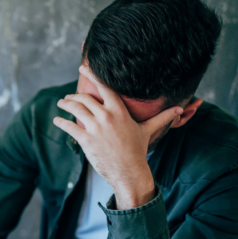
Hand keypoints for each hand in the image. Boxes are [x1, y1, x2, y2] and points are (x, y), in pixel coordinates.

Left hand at [53, 65, 182, 209]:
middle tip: (67, 98)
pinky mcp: (86, 140)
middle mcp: (106, 116)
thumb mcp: (148, 130)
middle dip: (72, 96)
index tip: (82, 68)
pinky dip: (61, 122)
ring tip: (61, 105)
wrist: (129, 171)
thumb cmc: (138, 150)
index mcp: (119, 110)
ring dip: (64, 105)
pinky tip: (57, 120)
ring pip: (74, 109)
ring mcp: (95, 128)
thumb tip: (180, 109)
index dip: (91, 75)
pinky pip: (69, 127)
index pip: (104, 87)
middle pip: (84, 98)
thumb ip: (162, 117)